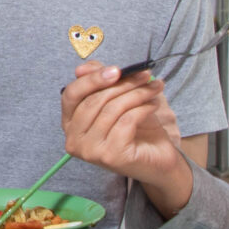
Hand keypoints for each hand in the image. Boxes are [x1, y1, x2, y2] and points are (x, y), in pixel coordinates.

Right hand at [60, 63, 188, 214]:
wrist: (158, 161)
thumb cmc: (136, 130)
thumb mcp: (117, 100)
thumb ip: (100, 83)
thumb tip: (82, 68)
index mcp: (70, 124)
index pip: (71, 95)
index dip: (92, 79)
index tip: (117, 69)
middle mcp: (73, 140)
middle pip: (94, 100)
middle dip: (123, 84)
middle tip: (145, 75)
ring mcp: (90, 151)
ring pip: (112, 109)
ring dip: (137, 94)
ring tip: (154, 88)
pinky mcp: (110, 156)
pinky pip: (125, 122)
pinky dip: (142, 109)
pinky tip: (153, 105)